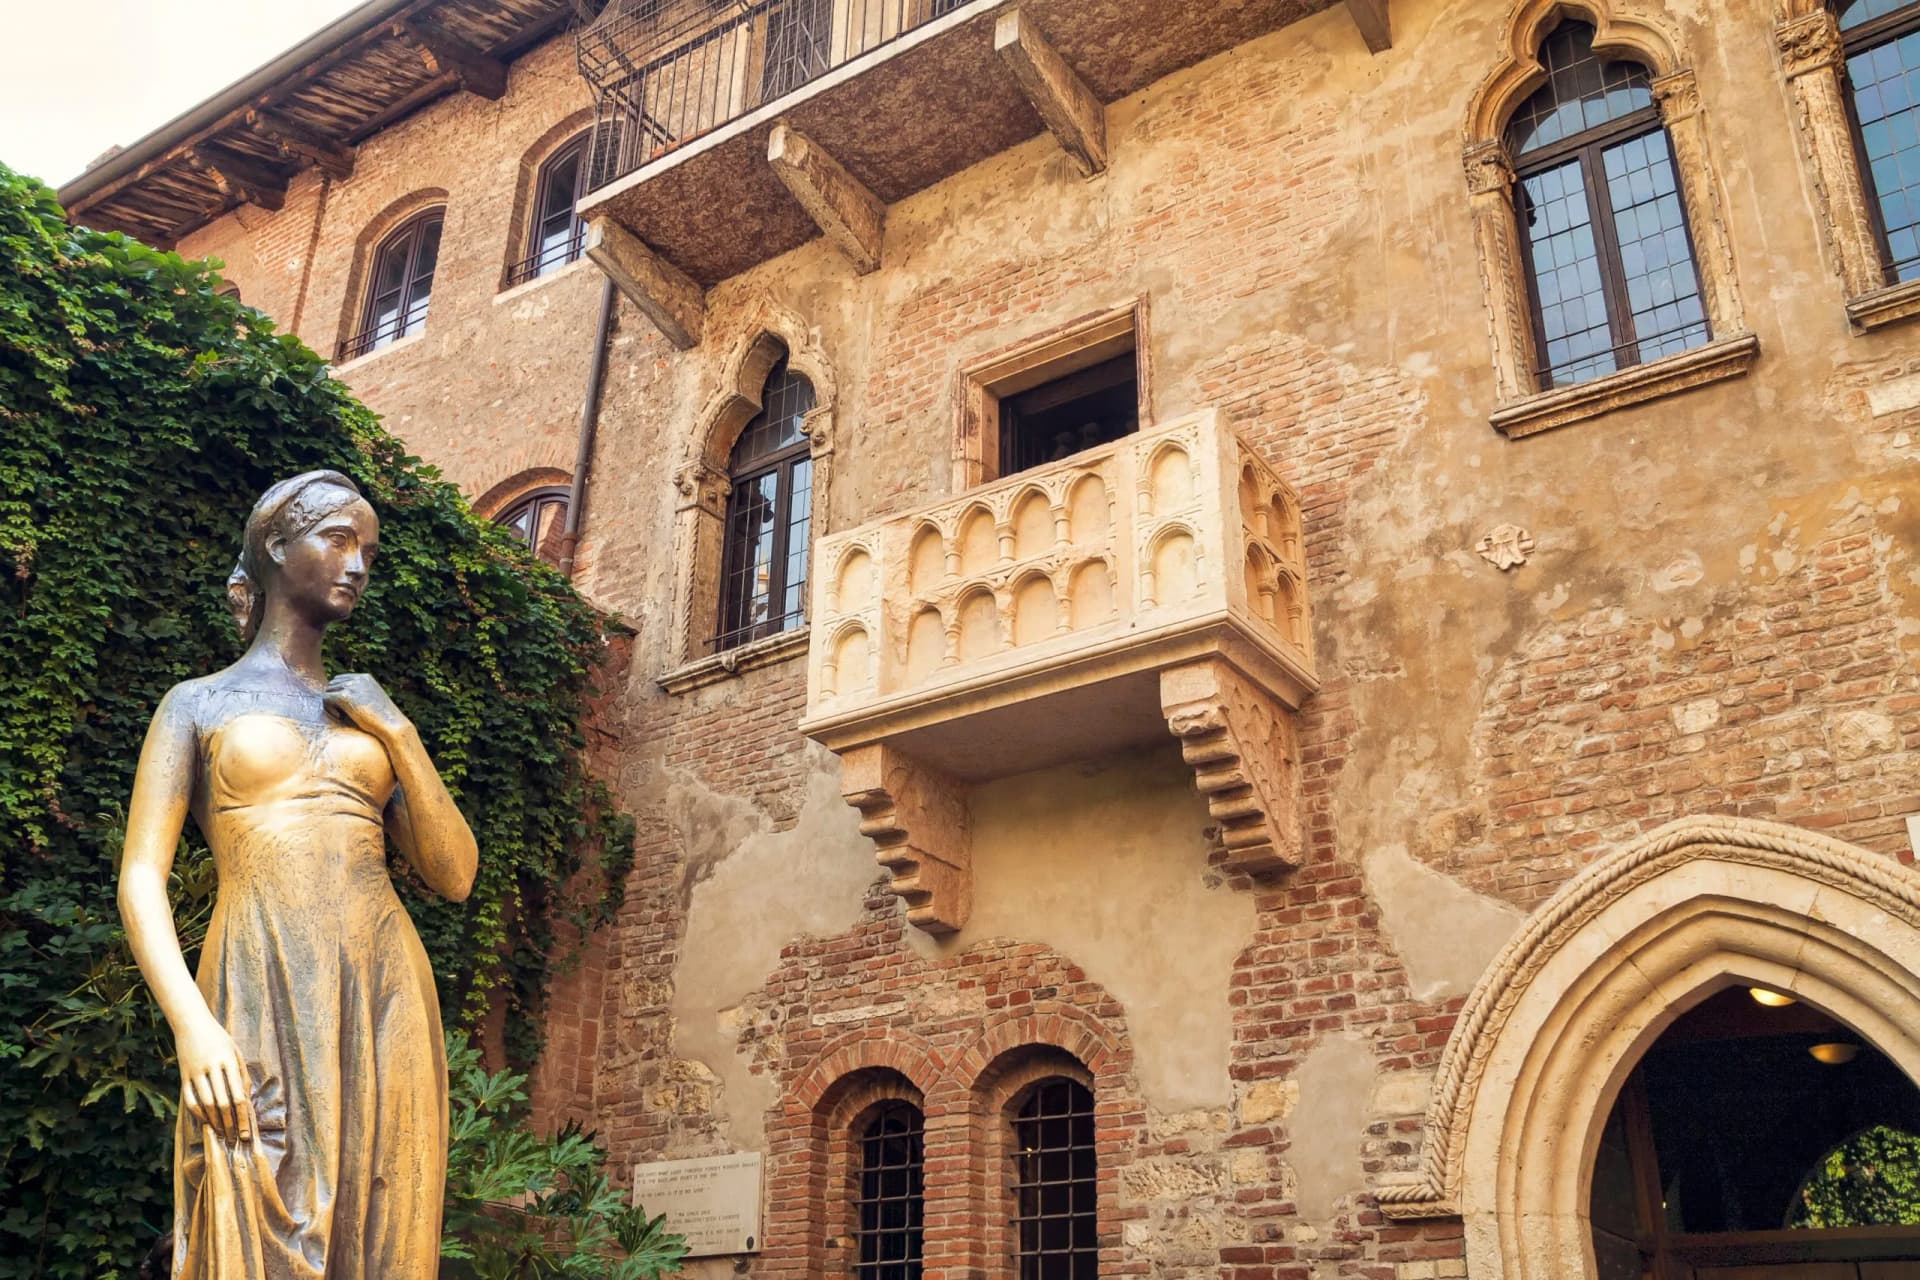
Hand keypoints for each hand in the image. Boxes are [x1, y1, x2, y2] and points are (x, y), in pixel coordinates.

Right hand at [177, 1017, 253, 1144]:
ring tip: (223, 1134)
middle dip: (231, 1124)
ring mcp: (195, 1072)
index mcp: (228, 1061)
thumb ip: (242, 1074)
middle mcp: (212, 1068)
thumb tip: (246, 1099)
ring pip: (206, 1104)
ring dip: (215, 1122)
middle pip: (223, 1103)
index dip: (243, 1117)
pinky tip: (206, 1122)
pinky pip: (189, 1100)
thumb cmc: (219, 1037)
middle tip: (236, 1139)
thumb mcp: (235, 1051)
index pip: (238, 1096)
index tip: (247, 1132)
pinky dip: (198, 1113)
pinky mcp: (183, 1076)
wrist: (191, 1023)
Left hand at [323, 673, 410, 739]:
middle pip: (332, 684)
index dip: (338, 694)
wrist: (392, 725)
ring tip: (341, 716)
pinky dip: (328, 708)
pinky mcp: (345, 696)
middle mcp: (358, 679)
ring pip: (328, 691)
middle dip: (333, 698)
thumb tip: (337, 698)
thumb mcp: (372, 702)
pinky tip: (339, 717)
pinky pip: (326, 699)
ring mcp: (351, 686)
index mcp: (365, 678)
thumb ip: (359, 695)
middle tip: (341, 714)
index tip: (345, 708)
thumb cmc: (383, 719)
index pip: (340, 679)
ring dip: (330, 704)